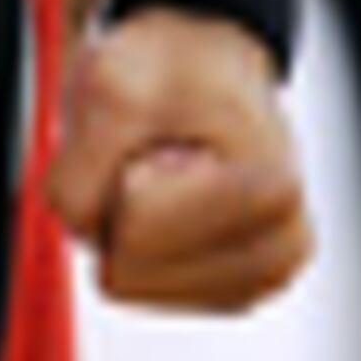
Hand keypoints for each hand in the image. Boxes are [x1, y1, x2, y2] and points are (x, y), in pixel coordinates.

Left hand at [48, 5, 312, 311]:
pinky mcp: (233, 292)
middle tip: (152, 156)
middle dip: (116, 206)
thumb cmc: (174, 69)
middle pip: (128, 268)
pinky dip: (136, 246)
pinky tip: (171, 204)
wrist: (207, 68)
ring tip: (164, 175)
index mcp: (270, 191)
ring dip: (123, 226)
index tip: (153, 137)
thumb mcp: (110, 85)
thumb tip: (81, 234)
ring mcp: (261, 277)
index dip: (116, 173)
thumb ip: (80, 169)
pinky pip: (138, 292)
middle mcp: (281, 246)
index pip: (134, 226)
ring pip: (128, 284)